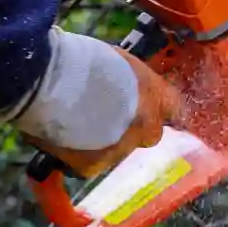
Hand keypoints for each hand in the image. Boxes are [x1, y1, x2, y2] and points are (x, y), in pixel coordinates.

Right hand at [1, 29, 182, 179]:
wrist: (52, 82)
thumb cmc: (83, 59)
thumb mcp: (119, 60)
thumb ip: (130, 81)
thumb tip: (127, 86)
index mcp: (156, 95)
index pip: (175, 108)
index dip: (162, 109)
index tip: (149, 107)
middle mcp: (146, 128)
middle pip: (149, 134)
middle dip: (134, 127)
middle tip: (109, 114)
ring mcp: (121, 150)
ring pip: (118, 150)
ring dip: (105, 141)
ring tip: (78, 124)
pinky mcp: (93, 167)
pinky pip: (89, 164)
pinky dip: (78, 154)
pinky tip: (63, 138)